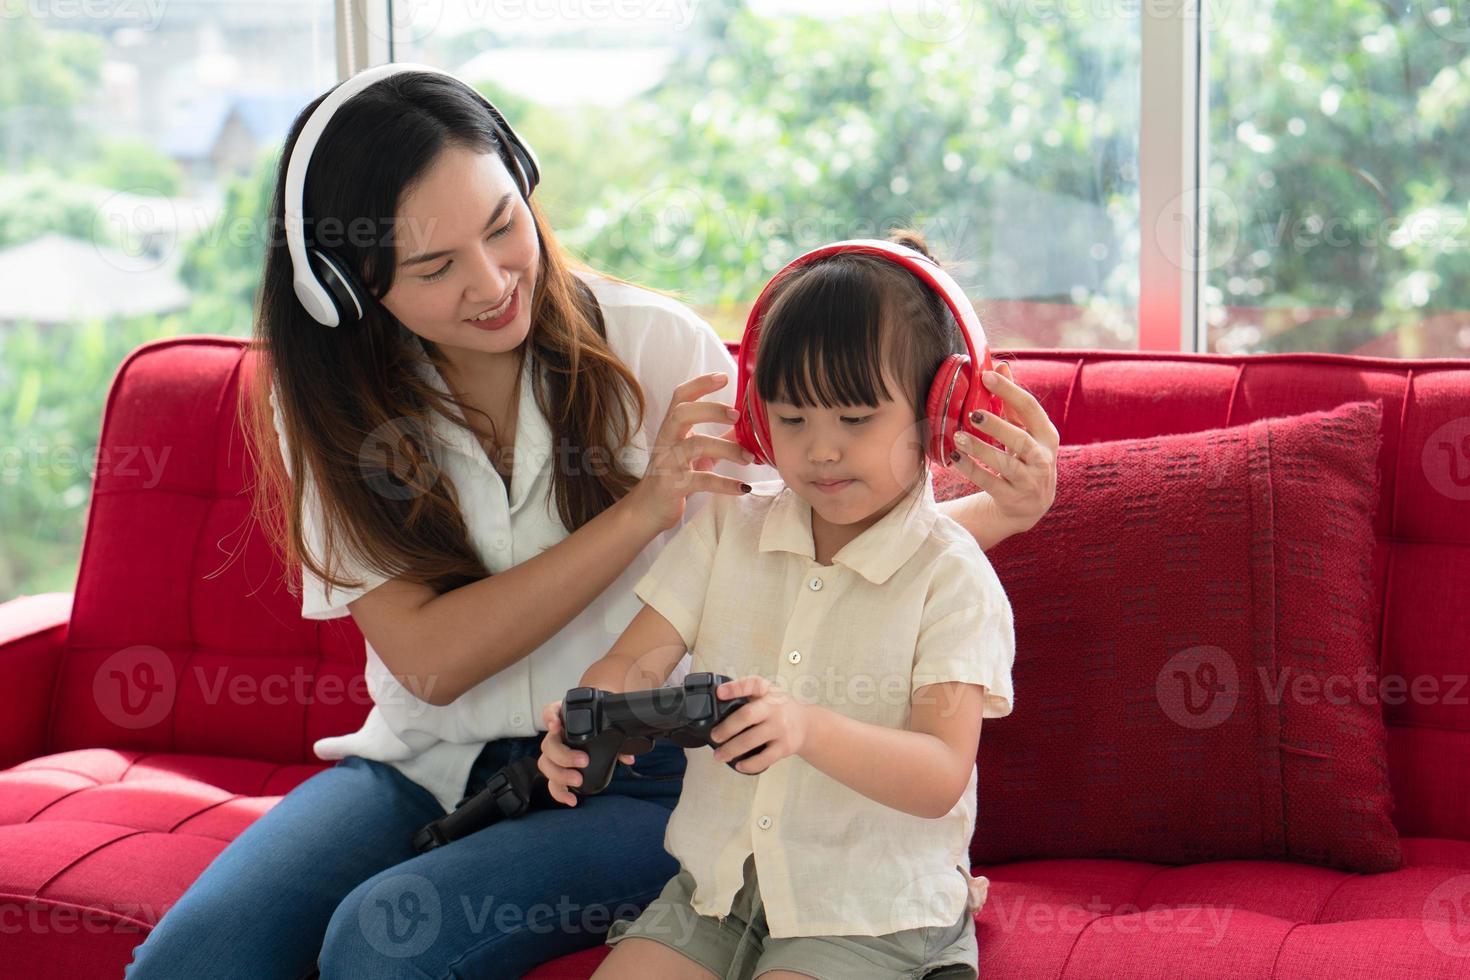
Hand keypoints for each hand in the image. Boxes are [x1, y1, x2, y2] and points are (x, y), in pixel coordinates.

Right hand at [537, 699, 634, 806]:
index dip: (550, 718)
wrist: (607, 732)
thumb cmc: (605, 724)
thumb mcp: (613, 725)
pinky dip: (560, 792)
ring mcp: (556, 754)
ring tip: (578, 781)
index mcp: (566, 717)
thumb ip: (620, 737)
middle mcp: (557, 735)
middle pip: (548, 744)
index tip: (556, 725)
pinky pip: (553, 782)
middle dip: (564, 755)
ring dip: (560, 774)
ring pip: (546, 764)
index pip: (550, 711)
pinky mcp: (559, 771)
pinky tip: (571, 799)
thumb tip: (628, 758)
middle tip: (583, 761)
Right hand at [622, 373, 755, 535]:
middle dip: (712, 410)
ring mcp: (667, 463)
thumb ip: (719, 438)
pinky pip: (701, 480)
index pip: (681, 397)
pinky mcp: (672, 486)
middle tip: (737, 415)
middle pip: (683, 413)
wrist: (647, 510)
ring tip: (749, 457)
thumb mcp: (696, 454)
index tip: (724, 377)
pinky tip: (743, 487)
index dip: (700, 384)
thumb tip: (748, 426)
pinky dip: (725, 484)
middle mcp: (666, 441)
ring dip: (727, 449)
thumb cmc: (673, 476)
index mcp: (672, 429)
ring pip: (695, 446)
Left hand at [708, 676, 808, 774]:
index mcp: (768, 692)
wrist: (806, 725)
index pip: (752, 684)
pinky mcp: (785, 747)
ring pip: (751, 740)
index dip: (734, 688)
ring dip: (731, 750)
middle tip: (714, 736)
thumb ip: (747, 694)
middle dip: (726, 728)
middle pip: (747, 716)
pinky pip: (764, 758)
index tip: (719, 693)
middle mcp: (775, 708)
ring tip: (719, 755)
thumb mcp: (767, 694)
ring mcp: (781, 728)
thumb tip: (717, 700)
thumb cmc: (780, 709)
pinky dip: (749, 764)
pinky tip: (739, 765)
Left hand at [950, 361, 1058, 534]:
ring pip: (1005, 463)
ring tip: (958, 435)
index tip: (986, 375)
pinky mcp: (1013, 499)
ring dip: (980, 448)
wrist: (1031, 505)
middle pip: (1020, 438)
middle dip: (996, 425)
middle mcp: (1042, 459)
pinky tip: (955, 457)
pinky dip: (971, 469)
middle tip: (972, 413)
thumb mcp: (1026, 431)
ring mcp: (1029, 481)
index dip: (1009, 391)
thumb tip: (1000, 366)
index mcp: (1047, 436)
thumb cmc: (1025, 458)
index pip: (1031, 408)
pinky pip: (989, 483)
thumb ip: (1013, 402)